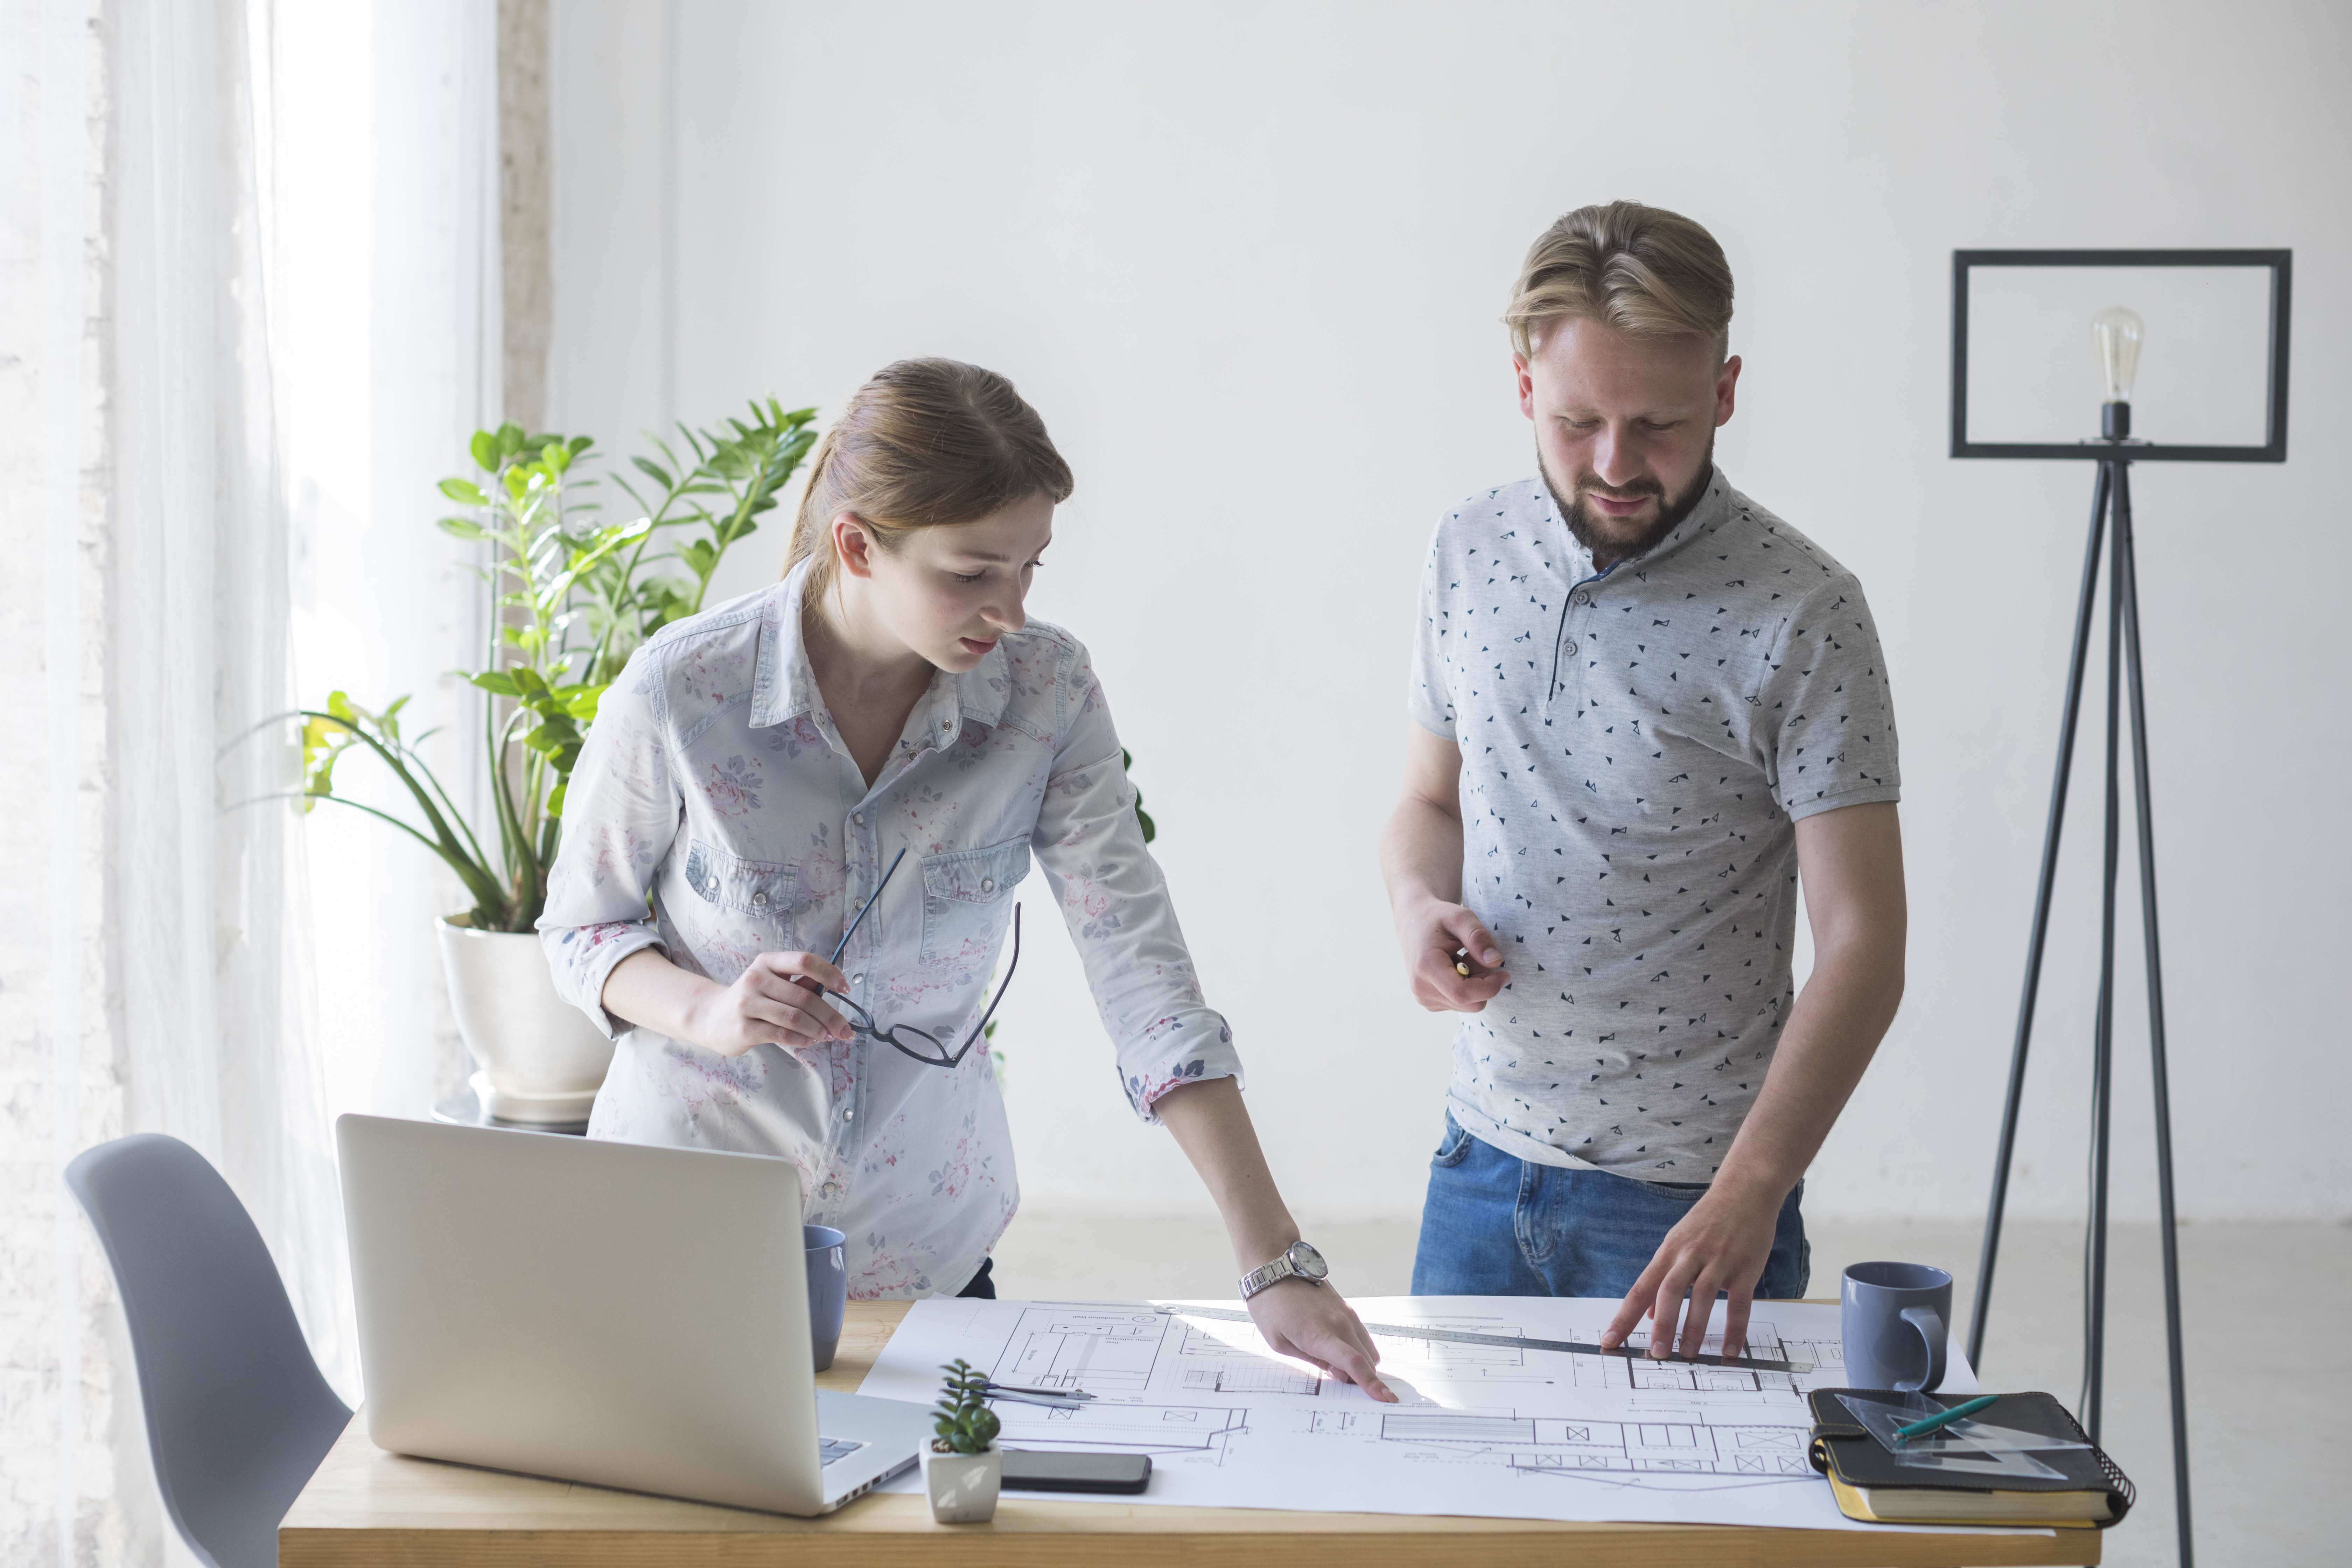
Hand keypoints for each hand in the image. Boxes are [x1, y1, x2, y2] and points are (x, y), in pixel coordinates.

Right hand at [683, 951, 852, 1056]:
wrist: (710, 1018)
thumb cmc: (750, 1000)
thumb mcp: (772, 984)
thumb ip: (799, 984)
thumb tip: (832, 989)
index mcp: (767, 962)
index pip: (804, 960)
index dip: (829, 973)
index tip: (845, 988)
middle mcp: (756, 979)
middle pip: (804, 995)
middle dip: (831, 1015)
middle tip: (845, 1029)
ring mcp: (748, 1004)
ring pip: (795, 1017)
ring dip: (818, 1029)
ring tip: (828, 1036)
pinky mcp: (745, 1028)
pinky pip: (782, 1034)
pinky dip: (802, 1039)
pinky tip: (810, 1041)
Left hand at [1246, 1280, 1395, 1402]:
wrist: (1273, 1267)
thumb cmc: (1269, 1306)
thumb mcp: (1280, 1343)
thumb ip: (1313, 1361)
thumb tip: (1340, 1374)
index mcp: (1320, 1335)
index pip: (1354, 1363)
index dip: (1372, 1384)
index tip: (1387, 1399)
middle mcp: (1339, 1323)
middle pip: (1367, 1361)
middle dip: (1363, 1379)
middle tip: (1340, 1384)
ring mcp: (1346, 1314)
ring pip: (1368, 1349)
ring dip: (1362, 1364)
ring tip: (1335, 1366)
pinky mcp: (1346, 1308)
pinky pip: (1362, 1335)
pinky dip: (1359, 1349)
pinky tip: (1339, 1350)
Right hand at [1395, 895, 1509, 1011]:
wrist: (1413, 923)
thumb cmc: (1437, 917)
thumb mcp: (1460, 917)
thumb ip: (1478, 937)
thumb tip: (1496, 961)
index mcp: (1426, 966)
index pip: (1463, 993)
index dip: (1489, 987)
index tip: (1504, 972)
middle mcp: (1421, 987)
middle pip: (1470, 1003)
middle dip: (1484, 983)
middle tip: (1478, 957)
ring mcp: (1423, 997)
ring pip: (1467, 1005)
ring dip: (1475, 985)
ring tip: (1464, 959)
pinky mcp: (1428, 1001)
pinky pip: (1459, 1004)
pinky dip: (1467, 988)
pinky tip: (1457, 968)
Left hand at [1600, 1183, 1783, 1361]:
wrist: (1745, 1190)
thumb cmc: (1707, 1221)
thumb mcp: (1677, 1242)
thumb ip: (1662, 1278)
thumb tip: (1648, 1313)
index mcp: (1669, 1251)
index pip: (1641, 1288)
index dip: (1624, 1316)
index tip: (1609, 1340)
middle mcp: (1690, 1255)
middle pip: (1669, 1291)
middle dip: (1662, 1325)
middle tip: (1656, 1354)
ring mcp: (1719, 1260)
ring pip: (1702, 1296)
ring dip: (1694, 1328)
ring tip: (1688, 1355)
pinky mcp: (1746, 1267)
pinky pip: (1740, 1303)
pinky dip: (1735, 1329)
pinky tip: (1731, 1350)